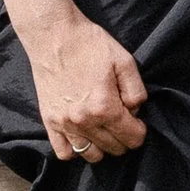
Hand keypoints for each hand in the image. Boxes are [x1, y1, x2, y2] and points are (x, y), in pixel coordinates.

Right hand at [22, 0, 147, 166]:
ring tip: (103, 129)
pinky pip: (64, 152)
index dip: (140, 131)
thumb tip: (135, 112)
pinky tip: (82, 135)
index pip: (132, 138)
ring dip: (102, 146)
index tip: (137, 121)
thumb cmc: (90, 45)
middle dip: (124, 138)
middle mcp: (84, 121)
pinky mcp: (49, 121)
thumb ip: (136, 91)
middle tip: (122, 120)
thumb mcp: (125, 62)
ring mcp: (64, 124)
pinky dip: (75, 150)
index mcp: (105, 107)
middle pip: (114, 148)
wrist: (54, 36)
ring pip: (91, 155)